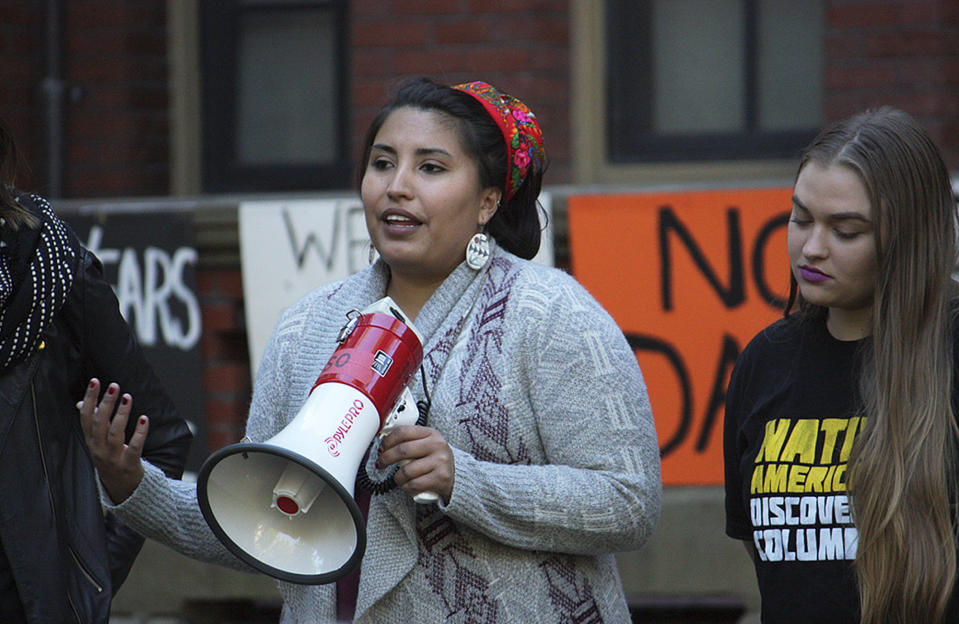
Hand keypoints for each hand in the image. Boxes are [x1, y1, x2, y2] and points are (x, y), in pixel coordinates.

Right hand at [78, 378, 147, 503]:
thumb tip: (80, 403)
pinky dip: (139, 432)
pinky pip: (134, 447)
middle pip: (99, 423)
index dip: (89, 399)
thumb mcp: (97, 442)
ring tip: (128, 397)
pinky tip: (144, 418)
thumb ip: (92, 423)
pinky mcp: (128, 464)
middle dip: (105, 403)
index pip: (86, 417)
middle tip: (114, 386)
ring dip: (121, 414)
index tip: (95, 381)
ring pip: (115, 433)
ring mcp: (113, 457)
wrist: (121, 488)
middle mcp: (98, 448)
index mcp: (91, 440)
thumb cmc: (109, 458)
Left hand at [376, 425, 453, 503]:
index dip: (387, 441)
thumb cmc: (435, 460)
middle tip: (380, 464)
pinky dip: (407, 488)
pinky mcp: (441, 478)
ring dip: (397, 478)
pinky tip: (409, 486)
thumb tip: (382, 446)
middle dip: (386, 459)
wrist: (457, 476)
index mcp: (430, 433)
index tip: (381, 449)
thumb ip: (409, 442)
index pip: (403, 432)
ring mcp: (440, 461)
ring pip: (406, 471)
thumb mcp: (426, 444)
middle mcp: (437, 445)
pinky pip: (414, 485)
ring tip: (398, 478)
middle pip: (402, 450)